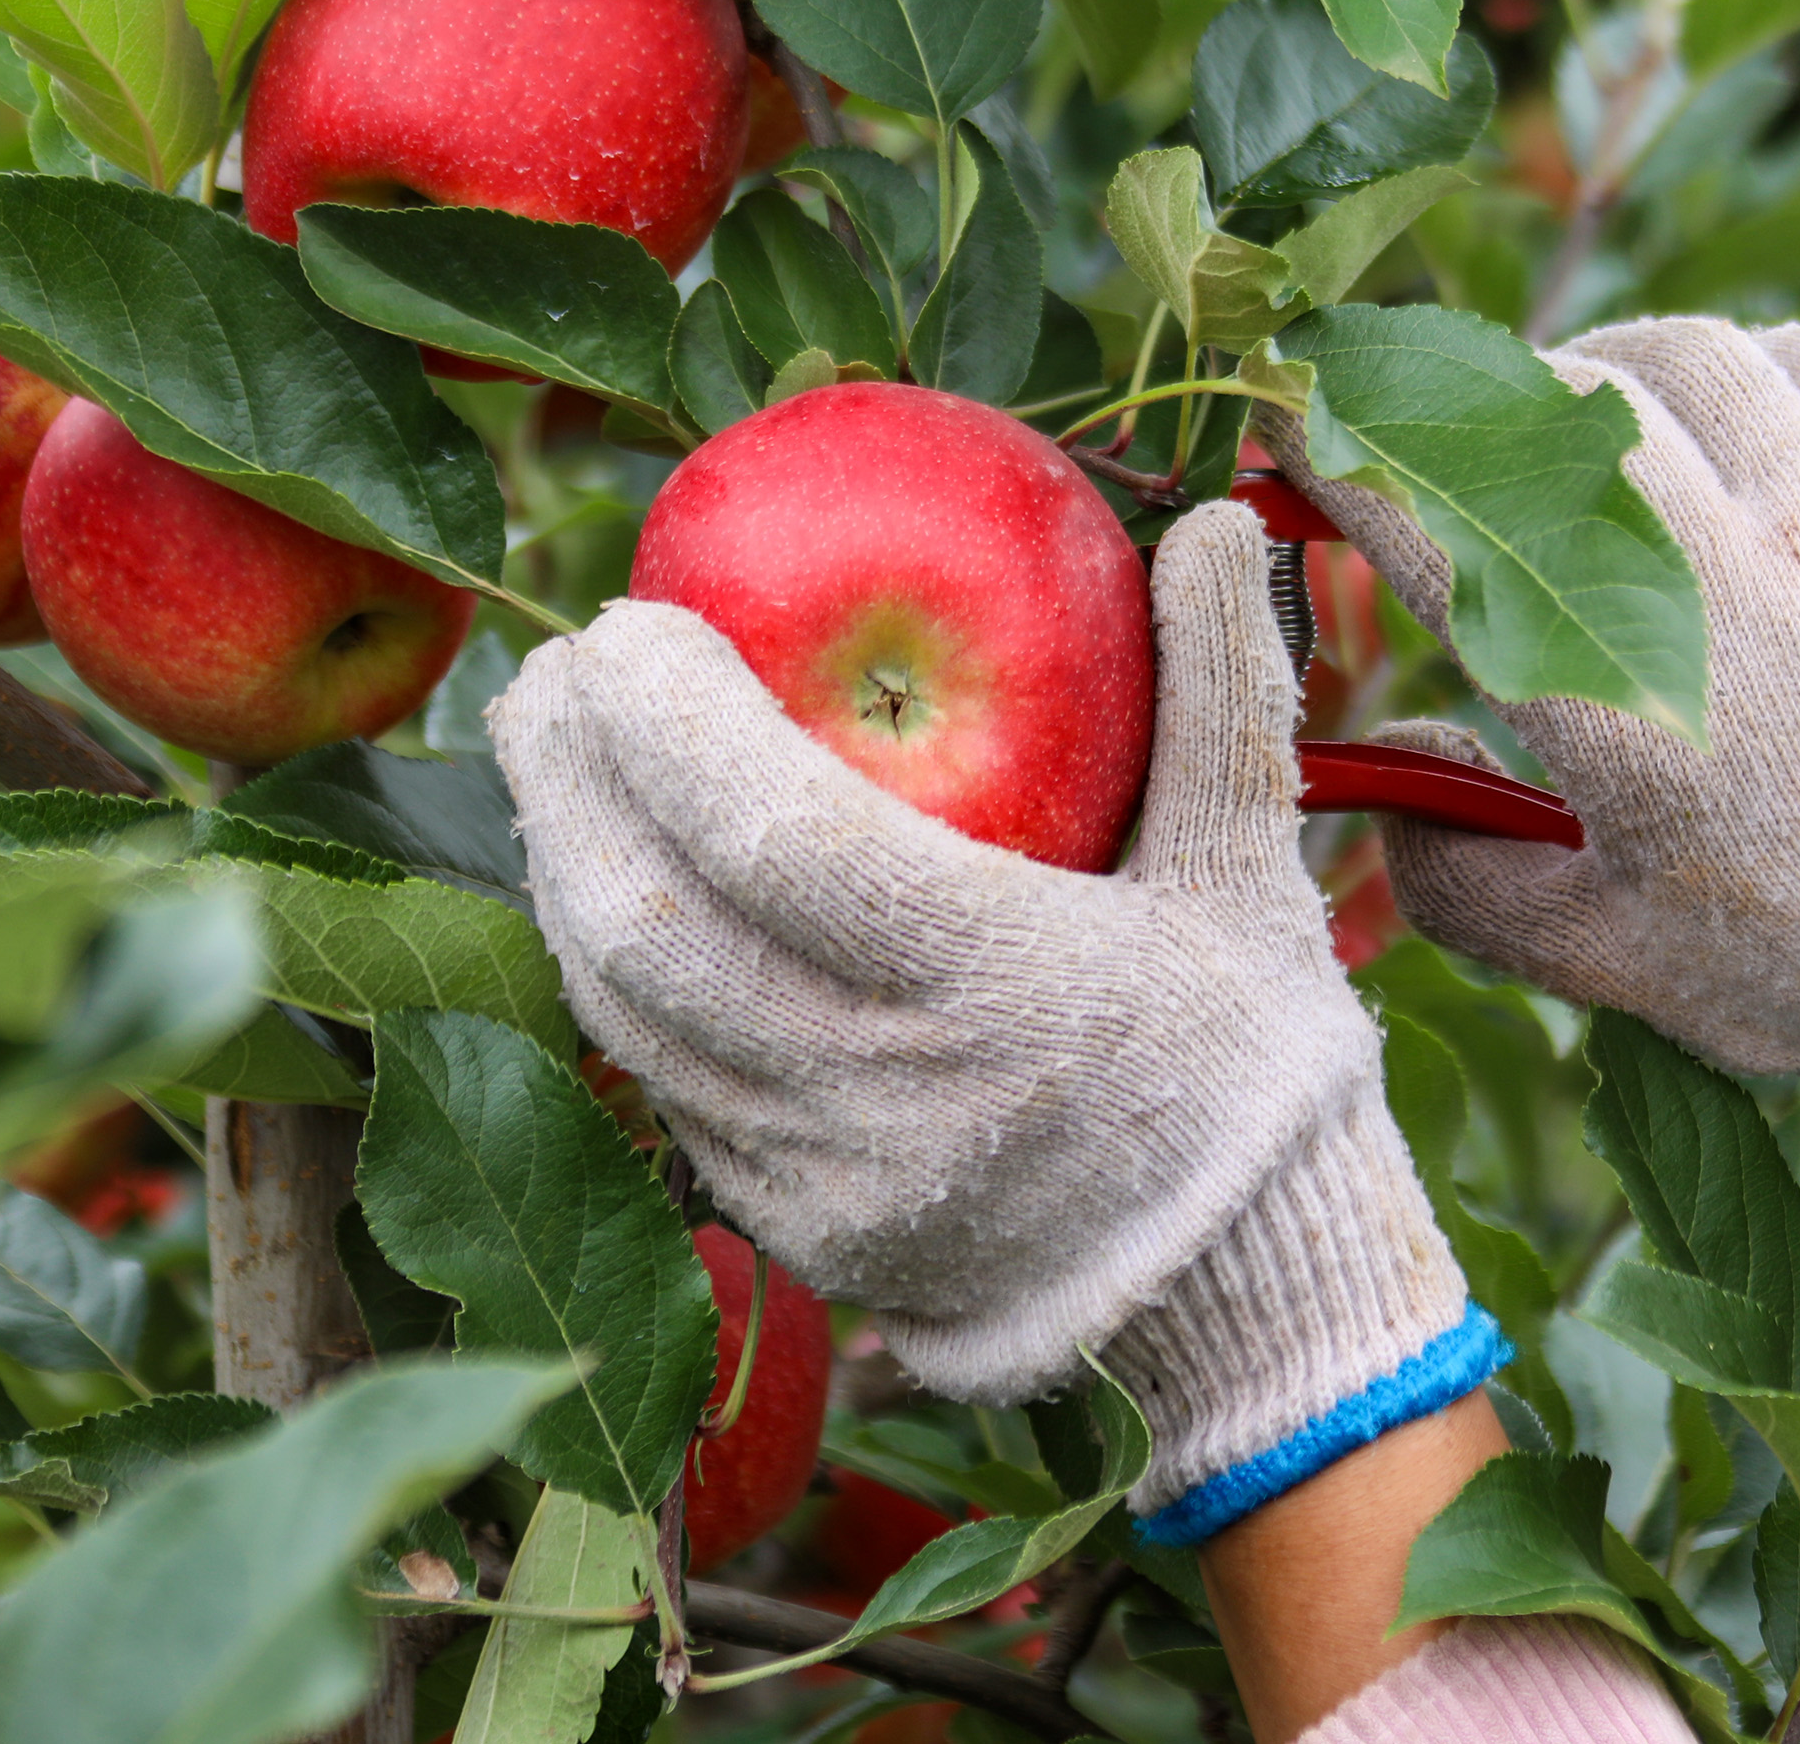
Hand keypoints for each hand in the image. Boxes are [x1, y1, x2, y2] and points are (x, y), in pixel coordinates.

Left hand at [492, 500, 1496, 1537]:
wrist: (1237, 1282)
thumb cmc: (1242, 1046)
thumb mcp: (1250, 868)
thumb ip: (1223, 690)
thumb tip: (1217, 518)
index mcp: (1004, 989)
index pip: (774, 839)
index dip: (670, 722)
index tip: (630, 618)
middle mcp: (887, 1096)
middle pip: (649, 924)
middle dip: (567, 776)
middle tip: (553, 663)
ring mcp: (819, 1177)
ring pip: (620, 1012)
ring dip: (556, 864)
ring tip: (549, 745)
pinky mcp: (784, 1230)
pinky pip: (649, 1080)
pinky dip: (600, 968)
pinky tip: (598, 872)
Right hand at [1272, 318, 1799, 1133]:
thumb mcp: (1596, 952)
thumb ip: (1456, 871)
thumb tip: (1380, 773)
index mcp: (1622, 708)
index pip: (1442, 529)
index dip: (1345, 456)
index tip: (1295, 420)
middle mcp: (1731, 593)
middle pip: (1557, 409)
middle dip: (1467, 399)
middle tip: (1434, 423)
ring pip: (1691, 362)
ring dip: (1604, 369)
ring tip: (1571, 410)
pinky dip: (1762, 365)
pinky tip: (1731, 407)